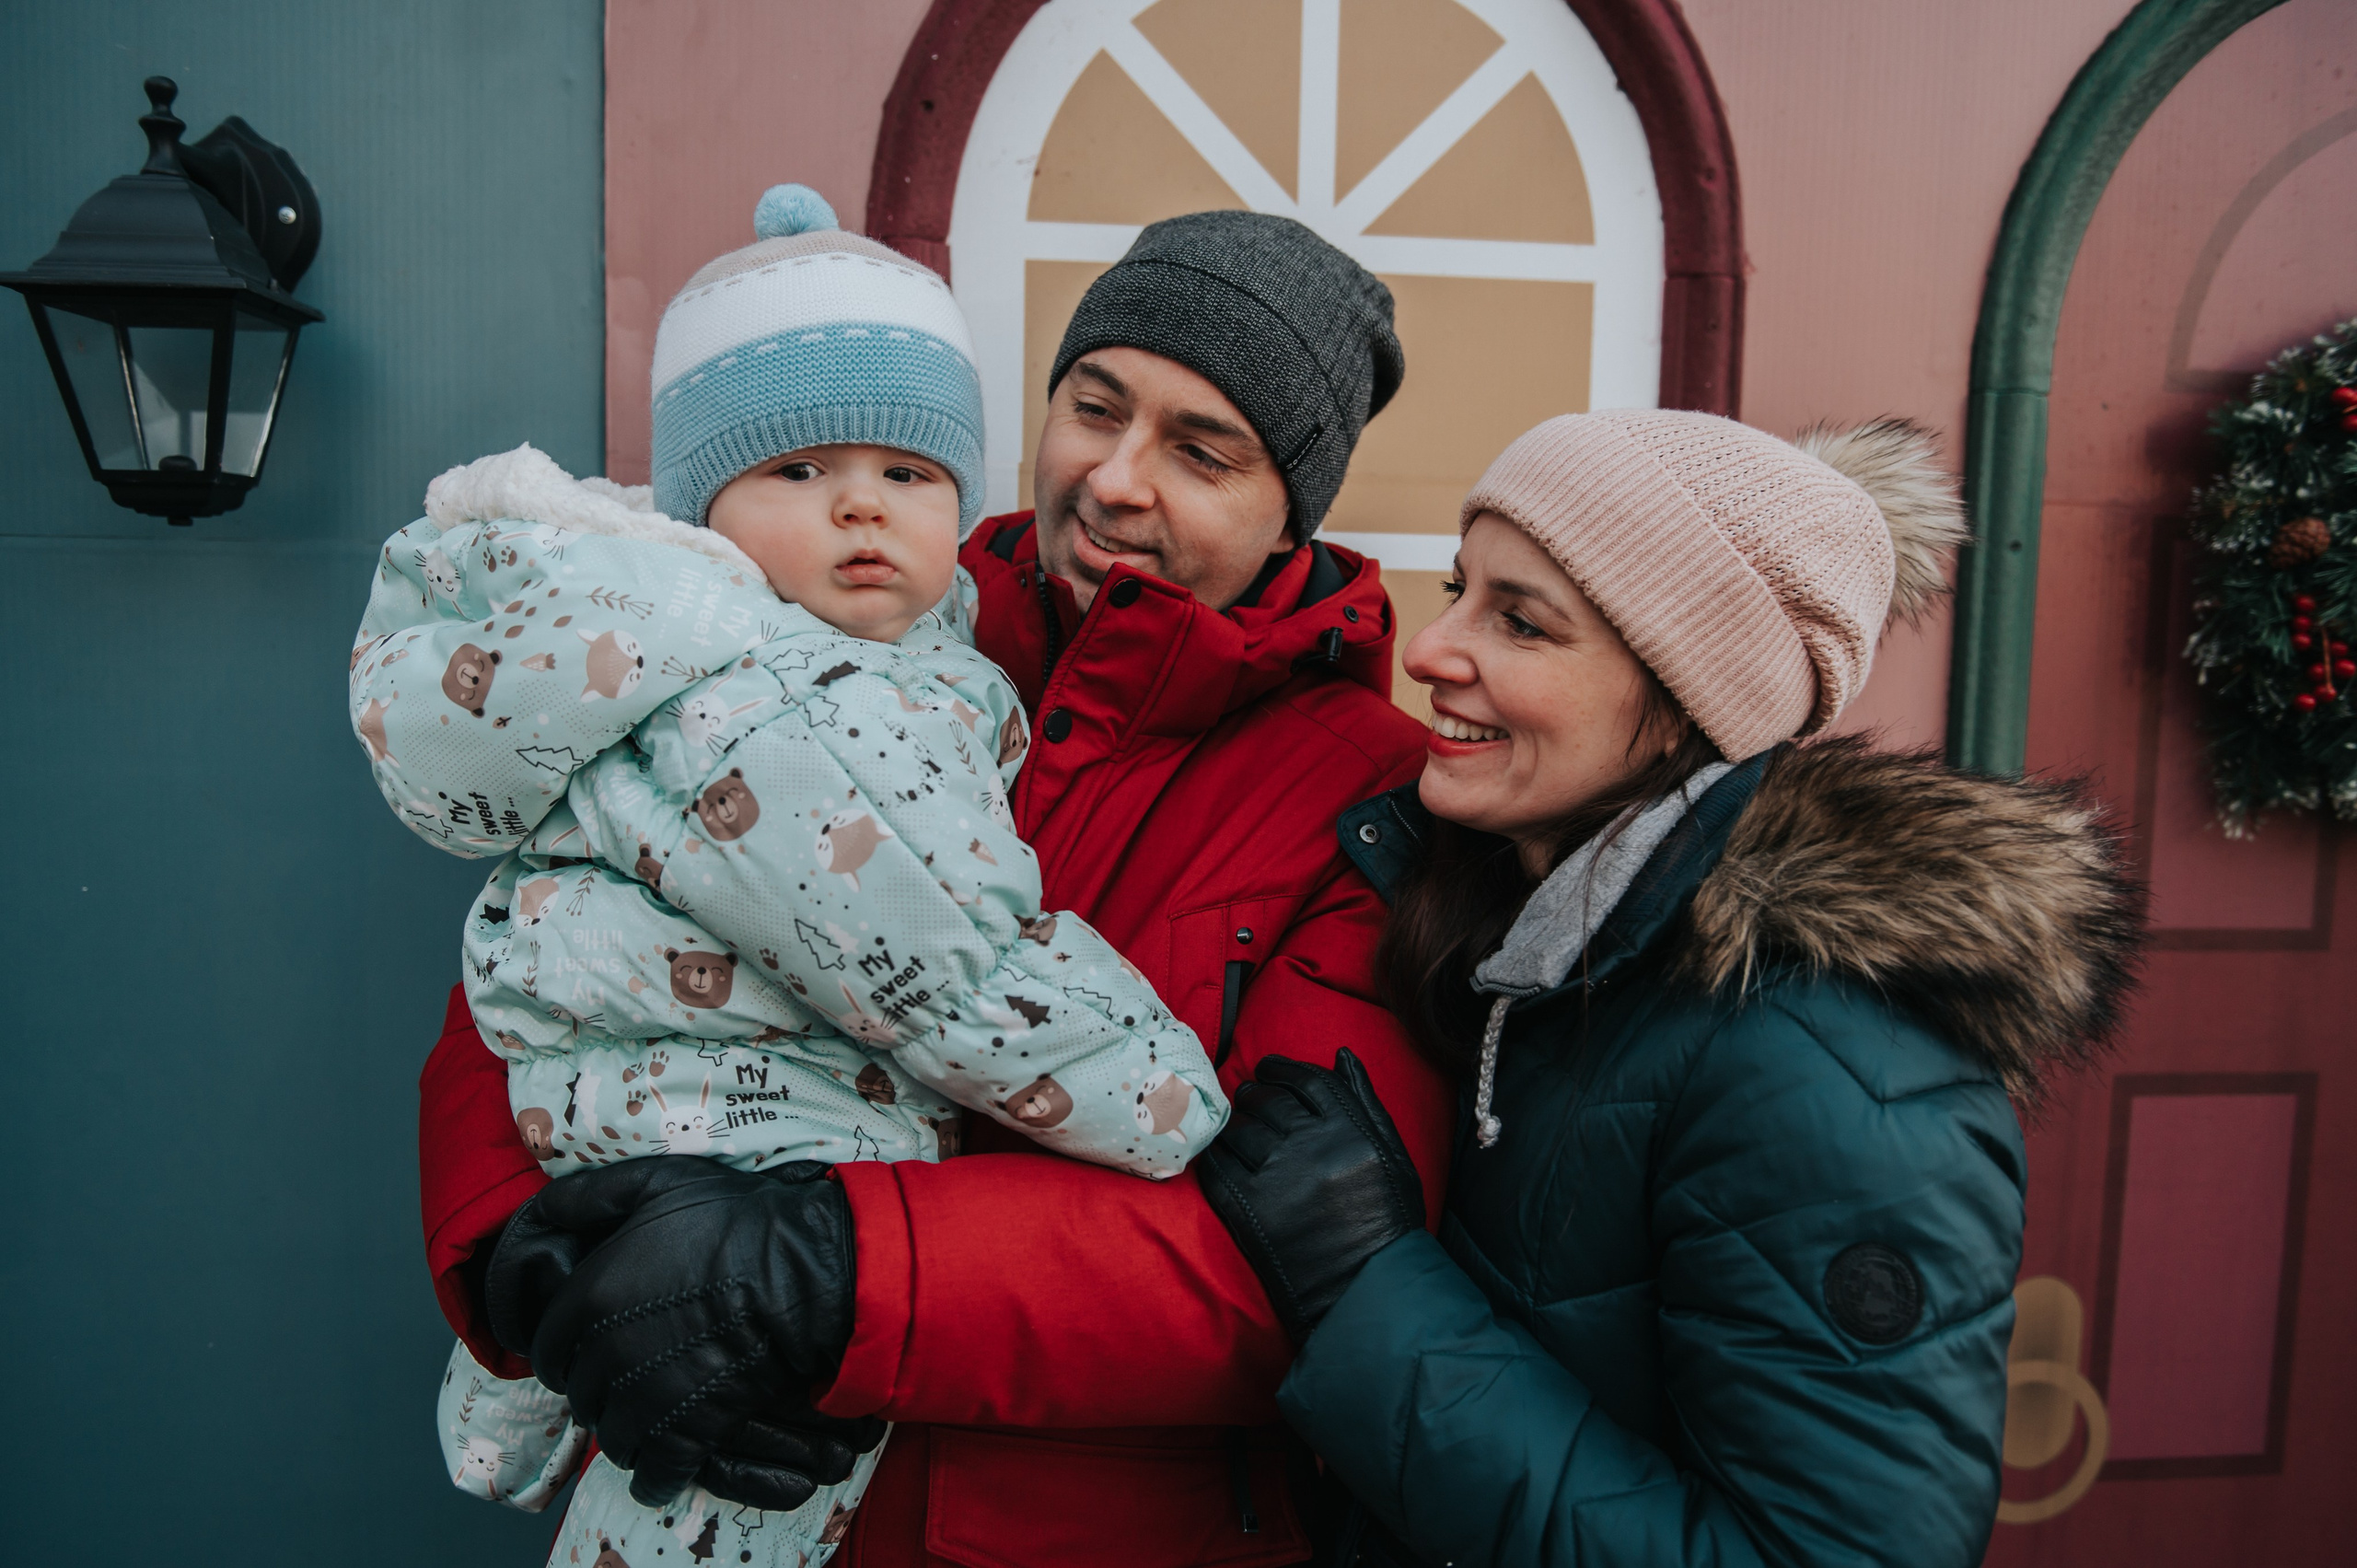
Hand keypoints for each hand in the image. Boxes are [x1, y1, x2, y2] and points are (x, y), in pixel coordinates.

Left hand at [481, 1156, 868, 1507]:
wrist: (805, 1271)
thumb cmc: (736, 1223)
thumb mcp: (655, 1183)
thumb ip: (585, 1197)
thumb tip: (541, 1213)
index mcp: (590, 1298)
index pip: (546, 1346)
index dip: (566, 1347)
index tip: (589, 1344)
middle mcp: (607, 1355)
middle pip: (578, 1395)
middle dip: (597, 1387)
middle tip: (627, 1372)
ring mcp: (647, 1398)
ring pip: (611, 1435)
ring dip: (625, 1428)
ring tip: (650, 1412)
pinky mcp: (689, 1431)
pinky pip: (653, 1472)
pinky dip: (655, 1474)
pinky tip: (665, 1464)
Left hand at [1197, 1050, 1424, 1343]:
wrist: (1367, 1291)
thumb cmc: (1386, 1221)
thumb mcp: (1392, 1155)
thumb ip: (1366, 1101)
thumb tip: (1340, 1054)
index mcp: (1350, 1130)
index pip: (1306, 1080)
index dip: (1283, 1069)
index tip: (1270, 1068)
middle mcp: (1311, 1147)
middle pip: (1268, 1101)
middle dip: (1256, 1094)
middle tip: (1250, 1096)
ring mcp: (1276, 1179)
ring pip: (1240, 1131)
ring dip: (1236, 1124)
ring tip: (1239, 1127)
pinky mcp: (1249, 1211)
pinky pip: (1218, 1167)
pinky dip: (1217, 1156)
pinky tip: (1223, 1155)